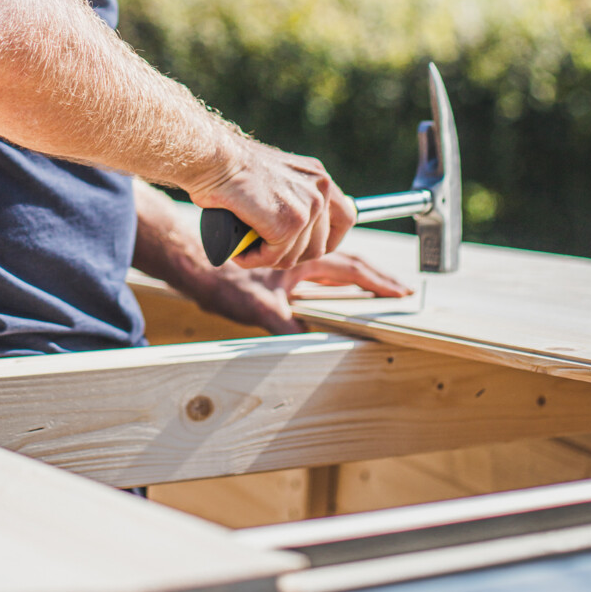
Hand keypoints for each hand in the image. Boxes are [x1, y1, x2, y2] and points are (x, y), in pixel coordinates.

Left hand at [184, 250, 412, 335]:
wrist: (189, 259)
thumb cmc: (219, 281)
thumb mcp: (254, 306)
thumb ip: (283, 322)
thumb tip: (307, 338)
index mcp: (302, 261)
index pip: (349, 268)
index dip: (377, 281)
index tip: (401, 291)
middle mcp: (298, 253)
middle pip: (346, 262)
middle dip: (373, 277)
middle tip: (399, 289)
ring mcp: (287, 257)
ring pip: (330, 261)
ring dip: (353, 273)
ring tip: (375, 287)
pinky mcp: (275, 262)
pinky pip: (313, 262)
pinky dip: (329, 274)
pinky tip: (332, 286)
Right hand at [189, 141, 355, 270]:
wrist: (213, 157)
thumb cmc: (230, 168)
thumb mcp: (275, 180)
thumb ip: (292, 198)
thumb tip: (299, 231)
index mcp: (319, 177)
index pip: (345, 218)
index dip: (328, 241)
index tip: (304, 249)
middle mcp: (321, 188)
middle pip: (321, 245)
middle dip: (291, 255)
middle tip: (263, 252)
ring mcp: (308, 206)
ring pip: (296, 255)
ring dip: (269, 258)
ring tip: (245, 247)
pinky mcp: (289, 223)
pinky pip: (274, 257)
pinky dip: (254, 259)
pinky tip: (239, 250)